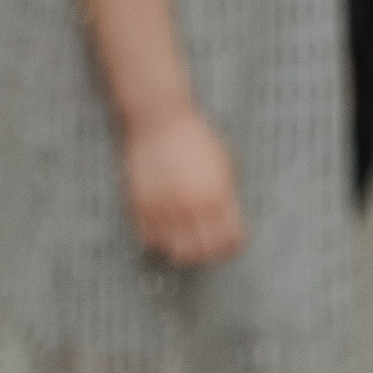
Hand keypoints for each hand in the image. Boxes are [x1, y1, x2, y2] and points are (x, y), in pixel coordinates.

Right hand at [122, 109, 242, 266]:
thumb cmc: (194, 137)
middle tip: (205, 245)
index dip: (232, 244)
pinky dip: (158, 241)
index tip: (228, 241)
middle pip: (204, 253)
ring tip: (184, 242)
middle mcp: (192, 207)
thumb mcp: (224, 164)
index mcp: (217, 198)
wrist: (157, 119)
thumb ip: (227, 196)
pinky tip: (163, 231)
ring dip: (183, 251)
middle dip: (208, 252)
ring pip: (176, 252)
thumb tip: (227, 222)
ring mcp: (165, 208)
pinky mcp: (141, 205)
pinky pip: (150, 240)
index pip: (231, 241)